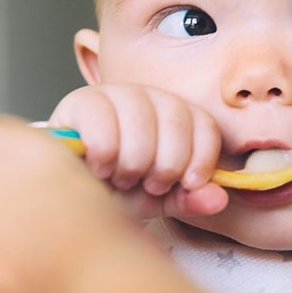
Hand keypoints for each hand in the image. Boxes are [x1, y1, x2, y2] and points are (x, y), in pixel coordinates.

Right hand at [50, 84, 227, 218]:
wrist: (73, 193)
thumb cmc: (119, 191)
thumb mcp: (160, 199)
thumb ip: (190, 198)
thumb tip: (218, 198)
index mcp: (177, 115)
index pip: (205, 124)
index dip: (201, 159)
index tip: (186, 184)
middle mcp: (150, 96)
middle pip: (176, 123)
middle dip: (164, 166)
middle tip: (146, 183)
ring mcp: (116, 93)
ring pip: (141, 121)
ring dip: (133, 162)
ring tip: (121, 177)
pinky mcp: (81, 101)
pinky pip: (102, 121)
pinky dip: (105, 154)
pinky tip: (99, 168)